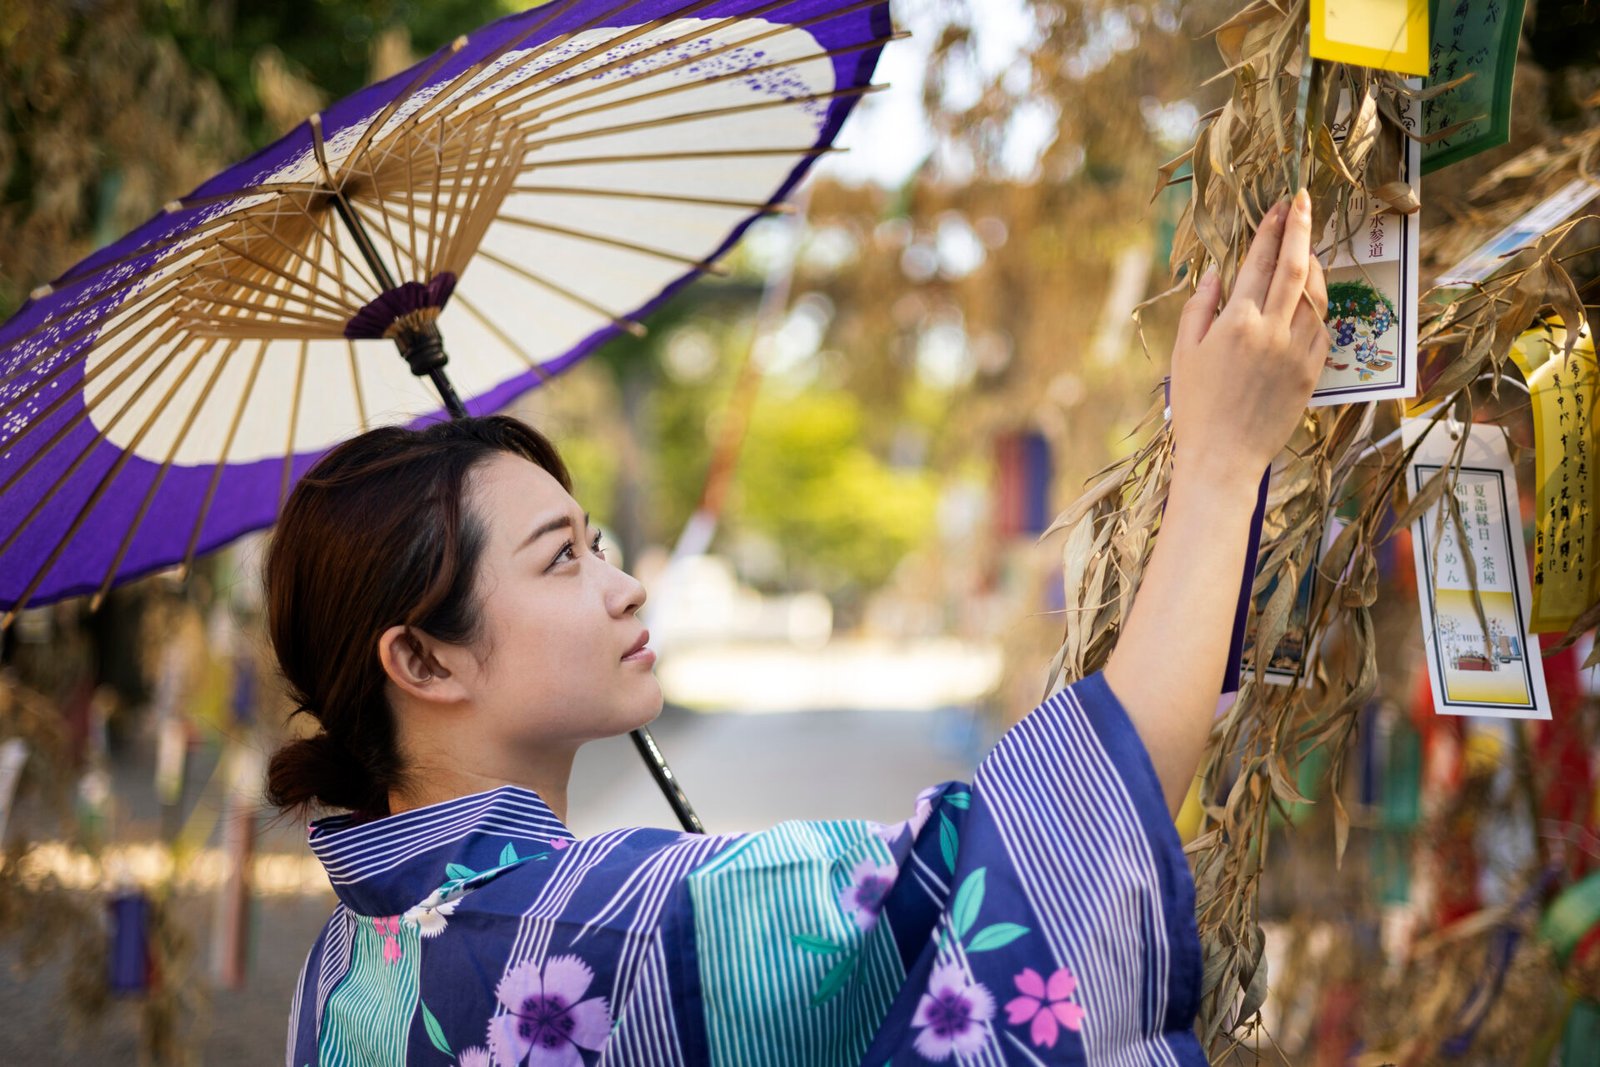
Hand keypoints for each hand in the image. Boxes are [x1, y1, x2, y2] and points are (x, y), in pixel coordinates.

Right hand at [1169, 189, 1328, 491]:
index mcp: (1237, 321)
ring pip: (1316, 293)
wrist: (1224, 458)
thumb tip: (1218, 272)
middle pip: (1296, 266)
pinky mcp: (1313, 370)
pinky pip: (1324, 326)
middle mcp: (1273, 329)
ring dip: (1314, 264)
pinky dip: (1320, 303)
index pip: (1260, 261)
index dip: (1270, 229)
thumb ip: (1200, 306)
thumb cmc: (1195, 407)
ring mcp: (1298, 350)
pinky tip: (1312, 296)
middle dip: (1300, 228)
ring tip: (1308, 248)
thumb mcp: (1184, 352)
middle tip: (1302, 203)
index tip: (1277, 206)